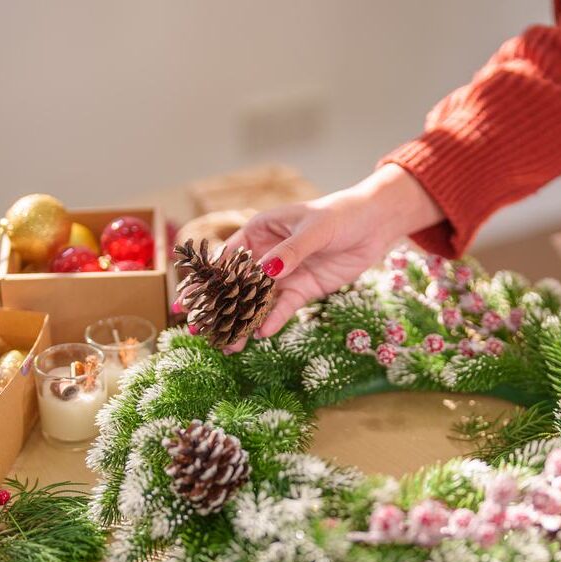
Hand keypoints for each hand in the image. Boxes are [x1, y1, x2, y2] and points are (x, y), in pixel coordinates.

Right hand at [218, 164, 441, 349]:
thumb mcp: (315, 229)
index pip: (226, 258)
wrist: (374, 225)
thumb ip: (291, 251)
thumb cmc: (341, 215)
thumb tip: (267, 272)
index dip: (205, 280)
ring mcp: (284, 275)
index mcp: (259, 231)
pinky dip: (272, 321)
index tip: (187, 300)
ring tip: (229, 346)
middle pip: (237, 285)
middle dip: (218, 309)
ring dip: (243, 323)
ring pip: (257, 302)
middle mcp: (266, 254)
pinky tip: (261, 335)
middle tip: (199, 333)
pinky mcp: (302, 290)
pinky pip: (283, 308)